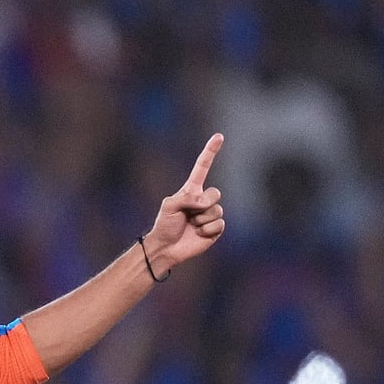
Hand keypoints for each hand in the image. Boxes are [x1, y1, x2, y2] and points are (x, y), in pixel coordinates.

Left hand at [144, 133, 224, 275]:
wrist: (166, 247)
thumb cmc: (164, 225)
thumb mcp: (168, 205)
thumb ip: (185, 198)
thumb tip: (203, 202)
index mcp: (191, 190)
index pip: (203, 167)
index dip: (211, 152)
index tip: (219, 136)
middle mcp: (203, 200)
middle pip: (215, 193)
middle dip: (203, 204)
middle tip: (190, 214)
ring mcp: (210, 214)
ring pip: (217, 210)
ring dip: (202, 220)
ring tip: (190, 225)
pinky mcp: (215, 229)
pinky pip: (219, 224)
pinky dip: (207, 230)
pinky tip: (198, 234)